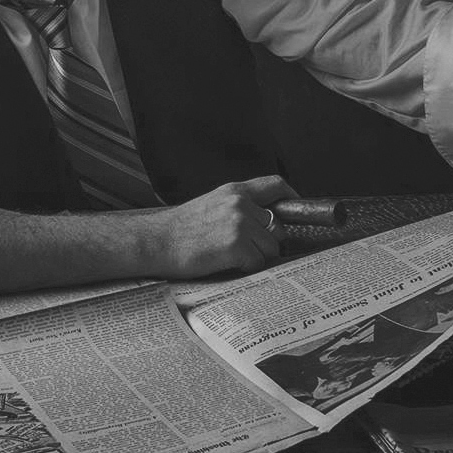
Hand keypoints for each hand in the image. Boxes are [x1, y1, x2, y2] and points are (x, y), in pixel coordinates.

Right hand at [147, 175, 297, 277]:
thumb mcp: (212, 203)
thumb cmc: (181, 228)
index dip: (291, 198)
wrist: (156, 242)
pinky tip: (226, 262)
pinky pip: (258, 262)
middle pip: (278, 227)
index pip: (276, 185)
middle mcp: (241, 204)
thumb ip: (240, 205)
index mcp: (235, 191)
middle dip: (268, 241)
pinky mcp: (236, 246)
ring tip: (231, 255)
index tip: (295, 208)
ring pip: (271, 248)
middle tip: (247, 248)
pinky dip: (246, 267)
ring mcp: (240, 224)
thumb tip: (266, 219)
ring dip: (256, 256)